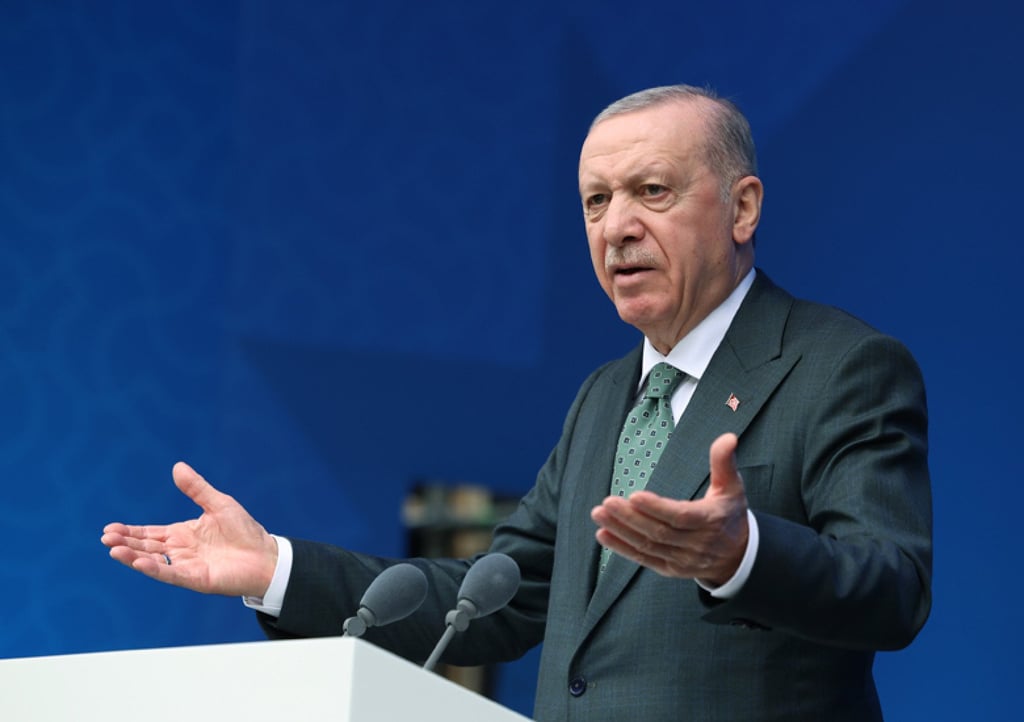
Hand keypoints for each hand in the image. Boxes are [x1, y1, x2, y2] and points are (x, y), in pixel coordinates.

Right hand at [101, 462, 278, 597]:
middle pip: (146, 547)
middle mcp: (180, 551)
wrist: (266, 555)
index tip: (109, 528)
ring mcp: (186, 566)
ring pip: (153, 561)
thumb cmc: (244, 531)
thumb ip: (196, 489)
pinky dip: (154, 568)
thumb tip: (177, 466)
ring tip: (113, 549)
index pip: (150, 533)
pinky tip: (139, 562)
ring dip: (133, 556)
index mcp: (182, 534)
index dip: (130, 531)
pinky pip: (171, 573)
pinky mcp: (196, 578)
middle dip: (125, 542)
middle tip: (105, 538)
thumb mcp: (218, 504)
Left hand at [591, 432, 748, 585]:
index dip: (657, 508)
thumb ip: (724, 461)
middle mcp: (696, 544)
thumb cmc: (729, 514)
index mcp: (710, 521)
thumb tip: (728, 437)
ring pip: (647, 545)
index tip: (634, 496)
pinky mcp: (670, 569)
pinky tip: (603, 534)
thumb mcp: (732, 487)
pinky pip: (643, 558)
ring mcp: (682, 560)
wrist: (738, 556)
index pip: (681, 516)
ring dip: (621, 531)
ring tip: (599, 514)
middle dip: (631, 517)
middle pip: (659, 532)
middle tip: (607, 502)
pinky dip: (622, 548)